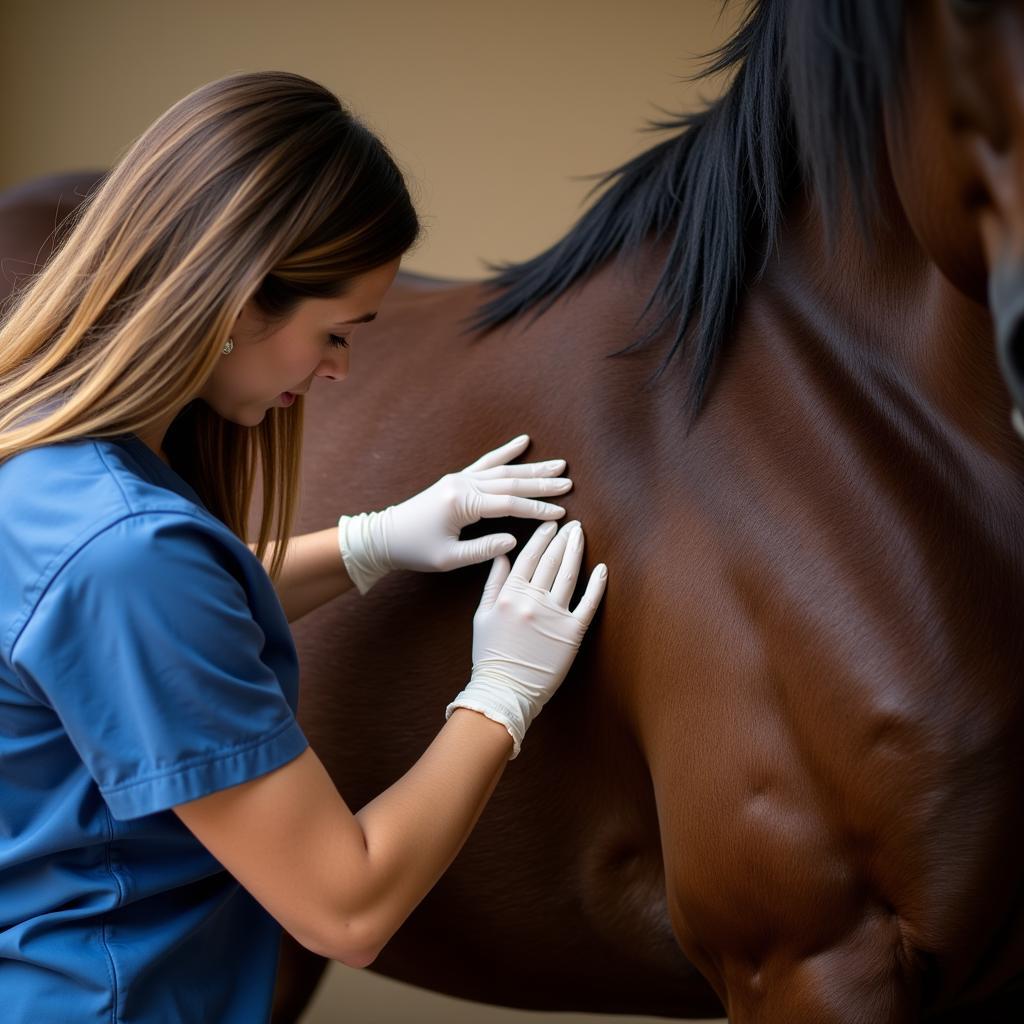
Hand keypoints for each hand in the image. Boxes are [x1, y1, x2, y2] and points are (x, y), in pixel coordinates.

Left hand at [337, 434, 571, 593]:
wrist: (385, 536)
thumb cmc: (415, 551)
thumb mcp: (449, 559)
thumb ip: (483, 549)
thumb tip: (514, 541)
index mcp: (462, 504)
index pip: (508, 504)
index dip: (536, 509)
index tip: (560, 512)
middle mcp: (462, 484)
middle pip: (510, 481)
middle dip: (542, 483)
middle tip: (569, 482)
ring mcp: (460, 478)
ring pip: (502, 470)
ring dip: (532, 468)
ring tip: (559, 465)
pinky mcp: (457, 479)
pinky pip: (486, 462)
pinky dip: (505, 452)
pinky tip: (523, 442)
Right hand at [445, 519, 606, 757]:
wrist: (504, 690)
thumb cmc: (490, 655)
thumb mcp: (482, 615)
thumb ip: (493, 583)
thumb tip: (503, 555)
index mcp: (509, 594)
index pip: (528, 557)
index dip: (541, 538)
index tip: (549, 524)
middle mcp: (532, 601)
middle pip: (551, 561)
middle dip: (561, 538)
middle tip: (571, 523)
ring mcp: (553, 616)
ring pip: (568, 575)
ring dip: (576, 551)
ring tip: (580, 535)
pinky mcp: (572, 633)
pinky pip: (588, 603)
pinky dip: (597, 585)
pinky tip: (602, 569)